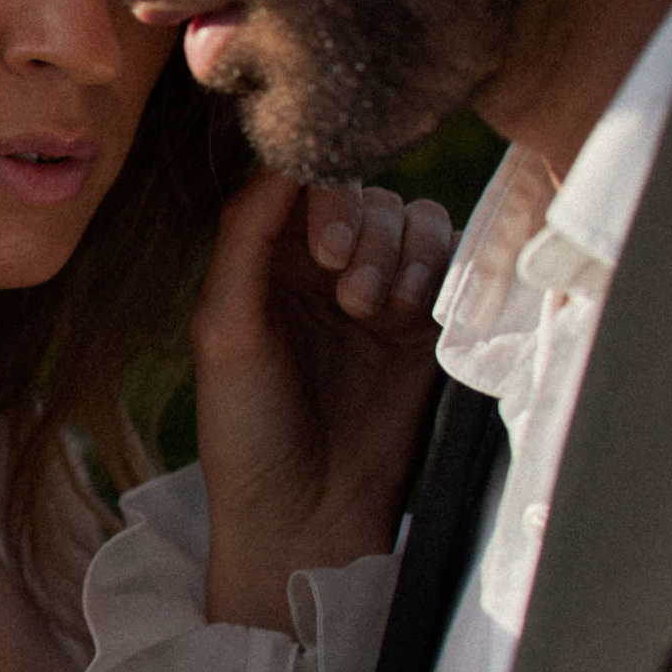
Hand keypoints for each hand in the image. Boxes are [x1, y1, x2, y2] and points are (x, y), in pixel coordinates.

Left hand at [192, 172, 455, 633]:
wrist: (307, 513)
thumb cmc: (246, 428)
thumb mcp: (224, 328)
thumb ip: (244, 237)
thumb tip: (278, 158)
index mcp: (260, 262)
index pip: (300, 182)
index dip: (321, 194)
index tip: (321, 245)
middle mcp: (317, 268)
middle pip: (363, 194)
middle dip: (361, 230)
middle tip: (346, 295)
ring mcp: (374, 292)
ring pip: (408, 221)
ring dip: (396, 252)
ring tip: (368, 311)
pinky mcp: (424, 324)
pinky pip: (446, 261)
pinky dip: (433, 268)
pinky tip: (406, 310)